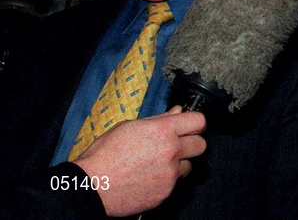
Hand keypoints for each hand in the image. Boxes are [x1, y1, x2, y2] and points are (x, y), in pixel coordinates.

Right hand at [73, 106, 205, 216]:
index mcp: (163, 130)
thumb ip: (158, 119)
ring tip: (157, 164)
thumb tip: (177, 112)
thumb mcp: (128, 127)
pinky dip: (166, 180)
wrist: (91, 186)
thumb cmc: (104, 155)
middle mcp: (171, 151)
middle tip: (177, 146)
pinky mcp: (165, 192)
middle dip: (191, 143)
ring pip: (189, 166)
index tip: (191, 126)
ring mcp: (169, 173)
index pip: (199, 121)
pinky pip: (175, 183)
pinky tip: (149, 177)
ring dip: (178, 164)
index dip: (195, 123)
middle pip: (201, 144)